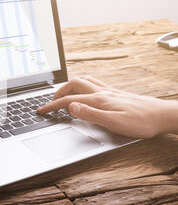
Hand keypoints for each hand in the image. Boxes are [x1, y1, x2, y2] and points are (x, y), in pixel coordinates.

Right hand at [37, 77, 177, 138]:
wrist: (162, 116)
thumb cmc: (141, 122)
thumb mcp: (114, 122)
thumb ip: (90, 114)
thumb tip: (71, 107)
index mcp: (98, 100)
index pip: (69, 100)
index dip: (52, 105)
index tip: (41, 110)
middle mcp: (102, 92)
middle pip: (74, 85)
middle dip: (58, 92)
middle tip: (51, 102)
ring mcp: (109, 91)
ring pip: (83, 81)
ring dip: (70, 86)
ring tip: (64, 95)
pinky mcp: (116, 93)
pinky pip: (94, 83)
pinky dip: (83, 85)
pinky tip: (86, 93)